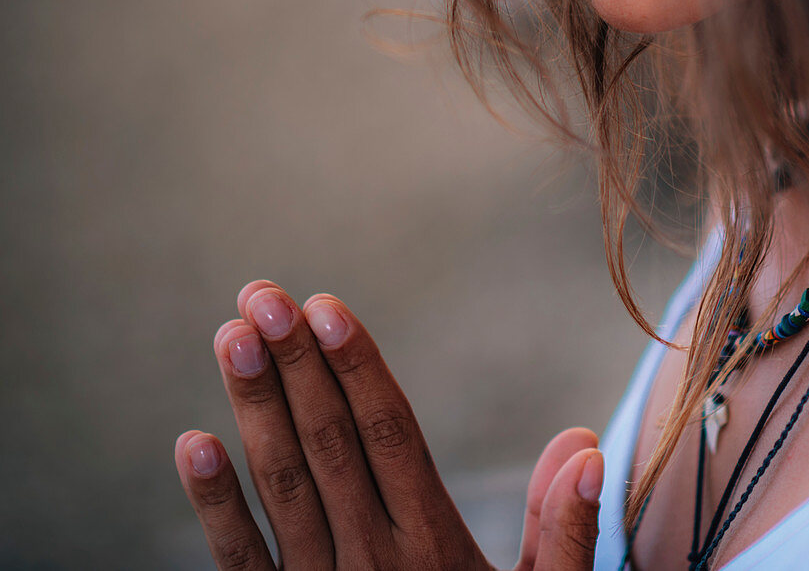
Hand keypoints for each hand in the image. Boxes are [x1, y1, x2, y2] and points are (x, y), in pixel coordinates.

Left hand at [175, 281, 603, 569]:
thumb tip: (585, 444)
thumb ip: (563, 532)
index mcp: (434, 546)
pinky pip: (241, 565)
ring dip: (255, 409)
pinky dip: (214, 506)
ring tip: (232, 336)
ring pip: (283, 487)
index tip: (326, 306)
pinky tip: (193, 443)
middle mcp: (374, 561)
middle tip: (260, 295)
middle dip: (295, 365)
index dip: (357, 368)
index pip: (390, 435)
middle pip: (330, 445)